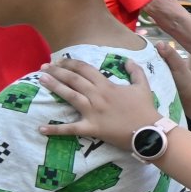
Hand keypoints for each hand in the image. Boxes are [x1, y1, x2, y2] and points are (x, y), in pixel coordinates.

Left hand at [36, 56, 158, 145]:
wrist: (149, 131)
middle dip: (57, 71)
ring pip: (70, 96)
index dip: (70, 63)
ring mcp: (93, 112)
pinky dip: (56, 130)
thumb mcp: (143, 87)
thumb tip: (127, 60)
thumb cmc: (145, 109)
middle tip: (43, 67)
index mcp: (107, 85)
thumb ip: (136, 71)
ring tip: (41, 79)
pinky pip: (71, 129)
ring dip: (54, 87)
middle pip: (73, 79)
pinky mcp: (92, 128)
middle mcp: (97, 96)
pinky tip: (41, 129)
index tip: (59, 61)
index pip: (85, 69)